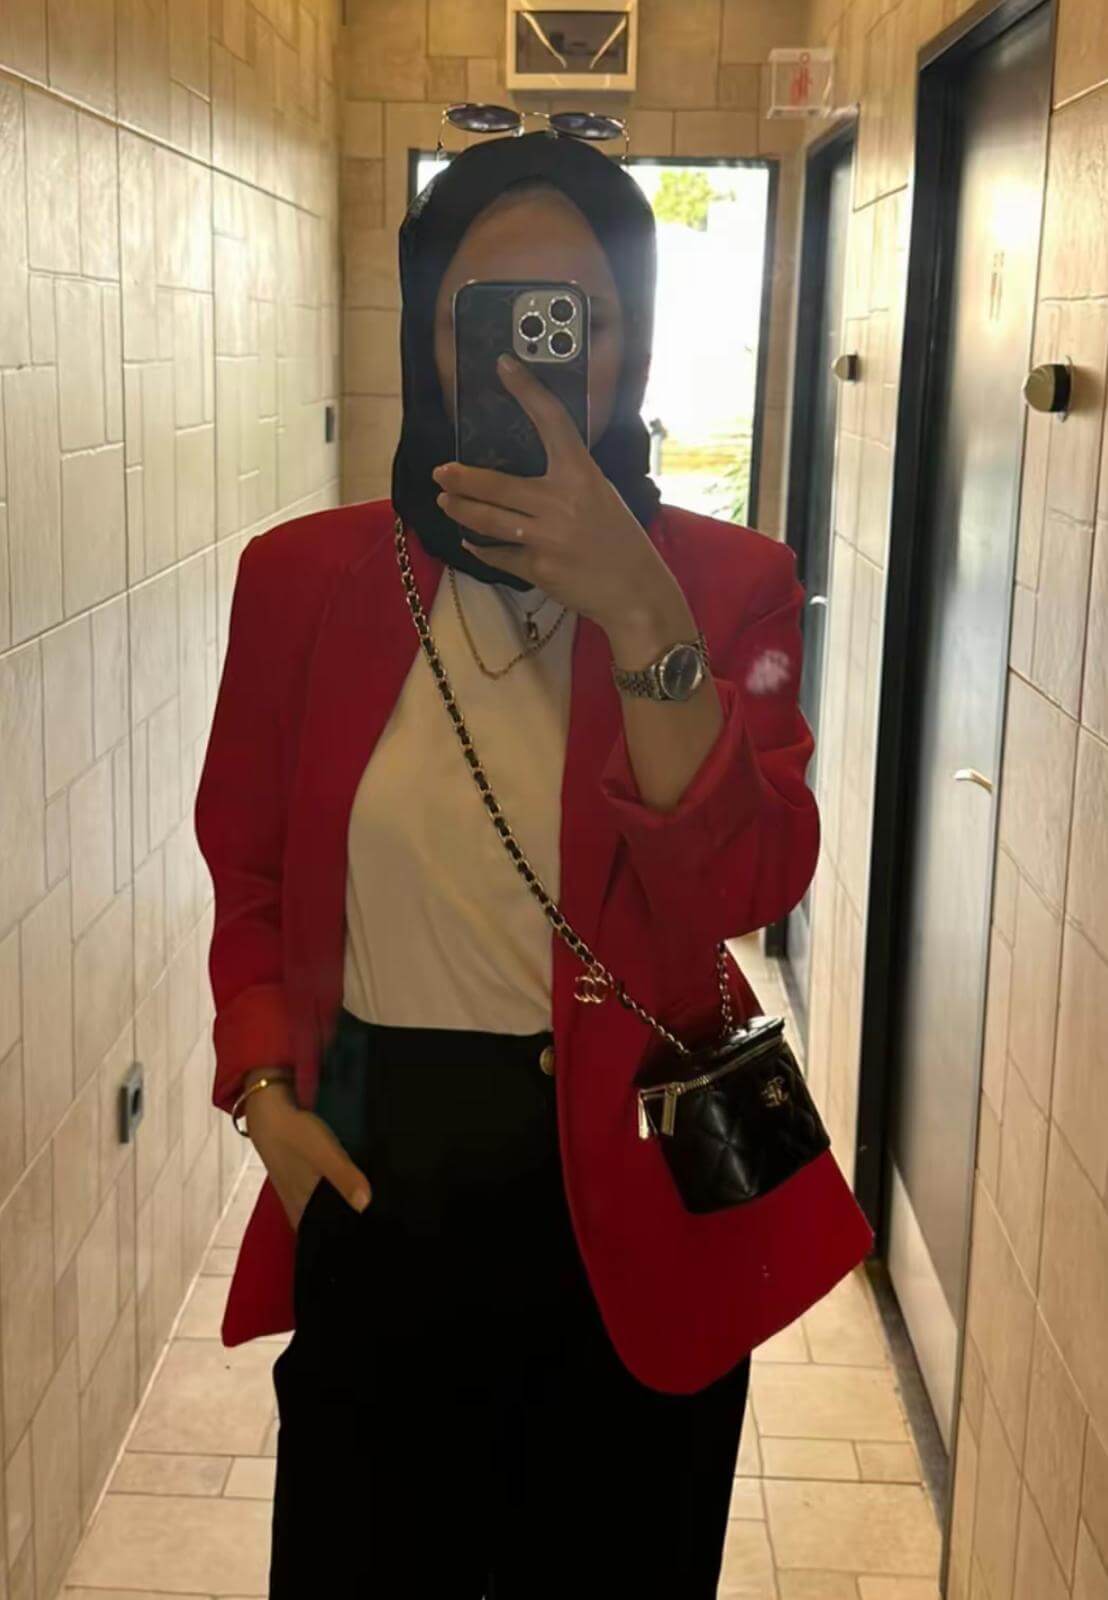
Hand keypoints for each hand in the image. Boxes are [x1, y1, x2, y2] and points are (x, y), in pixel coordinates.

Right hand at [245, 1085, 371, 1229]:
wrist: (269, 1110)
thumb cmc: (295, 1136)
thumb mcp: (325, 1155)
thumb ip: (345, 1178)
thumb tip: (366, 1206)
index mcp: (301, 1208)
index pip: (318, 1238)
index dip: (336, 1243)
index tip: (361, 1245)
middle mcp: (296, 1204)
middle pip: (319, 1225)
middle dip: (340, 1228)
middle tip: (371, 1230)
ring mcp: (294, 1189)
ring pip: (317, 1211)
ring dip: (335, 1213)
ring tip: (363, 1213)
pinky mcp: (296, 1174)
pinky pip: (315, 1195)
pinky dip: (329, 1197)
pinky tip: (344, 1190)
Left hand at [432, 352, 682, 633]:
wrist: (635, 593)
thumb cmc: (620, 541)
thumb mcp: (601, 496)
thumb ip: (568, 480)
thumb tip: (531, 471)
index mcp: (582, 475)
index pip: (551, 421)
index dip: (526, 390)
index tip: (504, 366)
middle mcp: (560, 502)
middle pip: (495, 485)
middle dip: (460, 479)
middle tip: (440, 473)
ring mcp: (546, 537)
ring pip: (486, 520)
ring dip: (459, 510)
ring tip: (445, 503)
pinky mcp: (537, 568)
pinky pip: (498, 554)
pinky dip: (481, 547)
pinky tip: (470, 541)